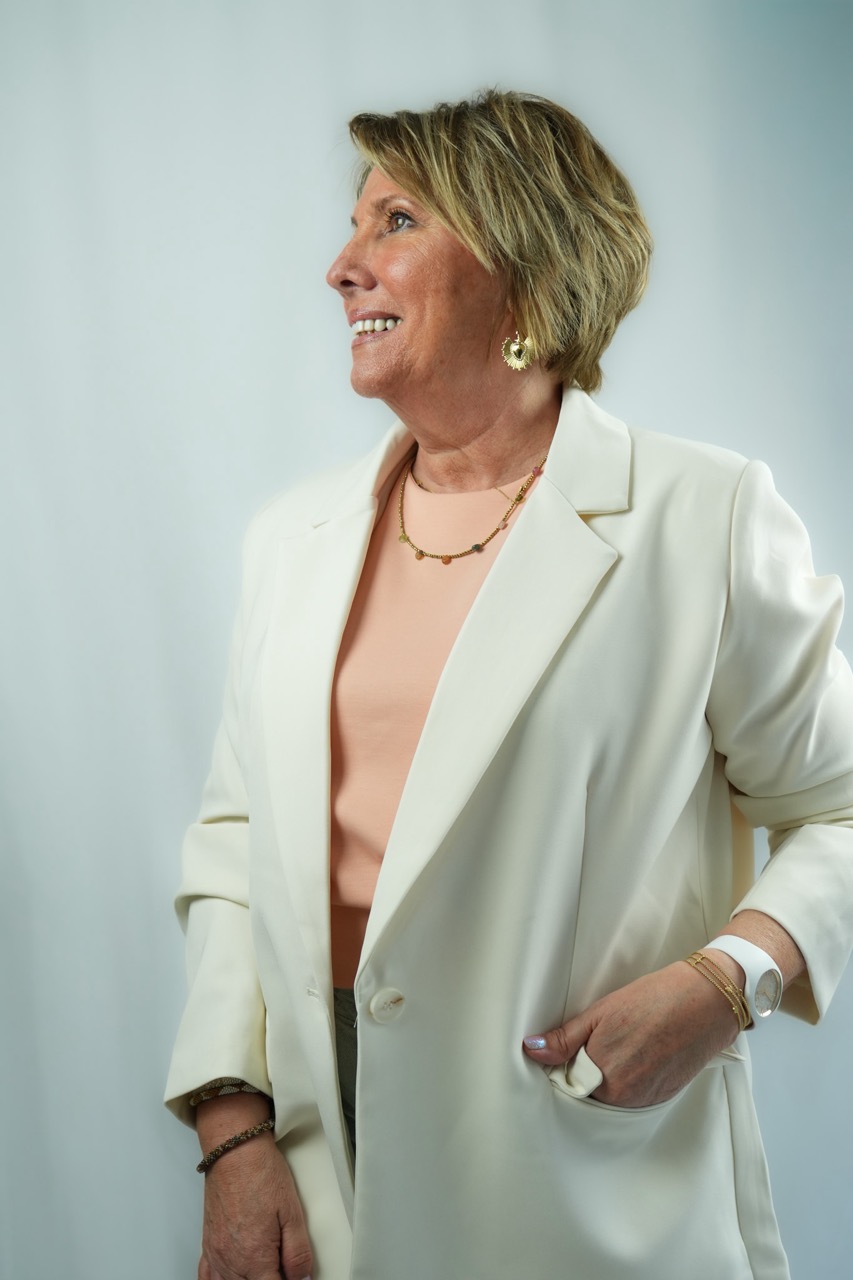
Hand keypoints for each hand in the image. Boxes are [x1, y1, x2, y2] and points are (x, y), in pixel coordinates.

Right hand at [195, 1092, 312, 1279]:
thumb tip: (303, 1278)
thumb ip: (298, 1252)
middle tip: (283, 1264)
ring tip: (264, 1266)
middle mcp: (232, 1260)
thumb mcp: (292, 1212)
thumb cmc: (261, 1173)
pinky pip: (207, 1277)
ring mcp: (217, 1254)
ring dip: (249, 1279)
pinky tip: (233, 1275)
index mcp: (256, 1257)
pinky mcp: (208, 1244)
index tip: (295, 1275)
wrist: (234, 1150)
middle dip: (271, 1277)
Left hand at [523, 961, 741, 1108]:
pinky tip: (637, 1053)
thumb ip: (565, 1038)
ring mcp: (645, 1100)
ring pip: (611, 1096)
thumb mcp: (600, 1012)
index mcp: (602, 1076)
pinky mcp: (662, 1098)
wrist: (707, 1001)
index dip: (564, 1065)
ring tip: (622, 1043)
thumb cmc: (654, 1000)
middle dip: (585, 1072)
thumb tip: (531, 1050)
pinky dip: (628, 1080)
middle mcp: (623, 1097)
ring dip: (608, 1078)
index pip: (567, 1084)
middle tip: (598, 1039)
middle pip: (589, 1093)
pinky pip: (633, 1097)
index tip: (568, 1048)